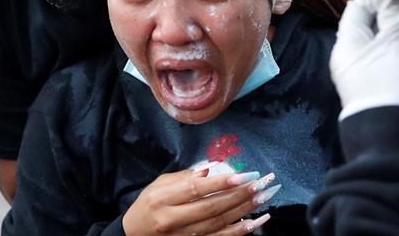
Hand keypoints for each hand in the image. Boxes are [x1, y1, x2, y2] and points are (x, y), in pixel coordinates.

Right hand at [123, 168, 277, 235]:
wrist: (135, 234)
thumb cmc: (149, 204)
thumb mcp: (160, 184)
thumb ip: (186, 176)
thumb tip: (212, 169)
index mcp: (163, 198)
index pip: (196, 189)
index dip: (221, 182)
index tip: (244, 174)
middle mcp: (172, 218)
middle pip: (212, 207)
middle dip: (239, 195)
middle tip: (260, 183)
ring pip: (218, 223)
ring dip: (244, 210)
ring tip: (263, 197)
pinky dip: (239, 231)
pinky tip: (256, 222)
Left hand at [330, 0, 398, 119]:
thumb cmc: (392, 84)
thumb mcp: (394, 43)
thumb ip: (393, 14)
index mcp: (347, 46)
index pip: (357, 9)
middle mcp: (358, 58)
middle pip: (376, 24)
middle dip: (397, 10)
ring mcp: (378, 73)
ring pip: (395, 41)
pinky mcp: (398, 86)